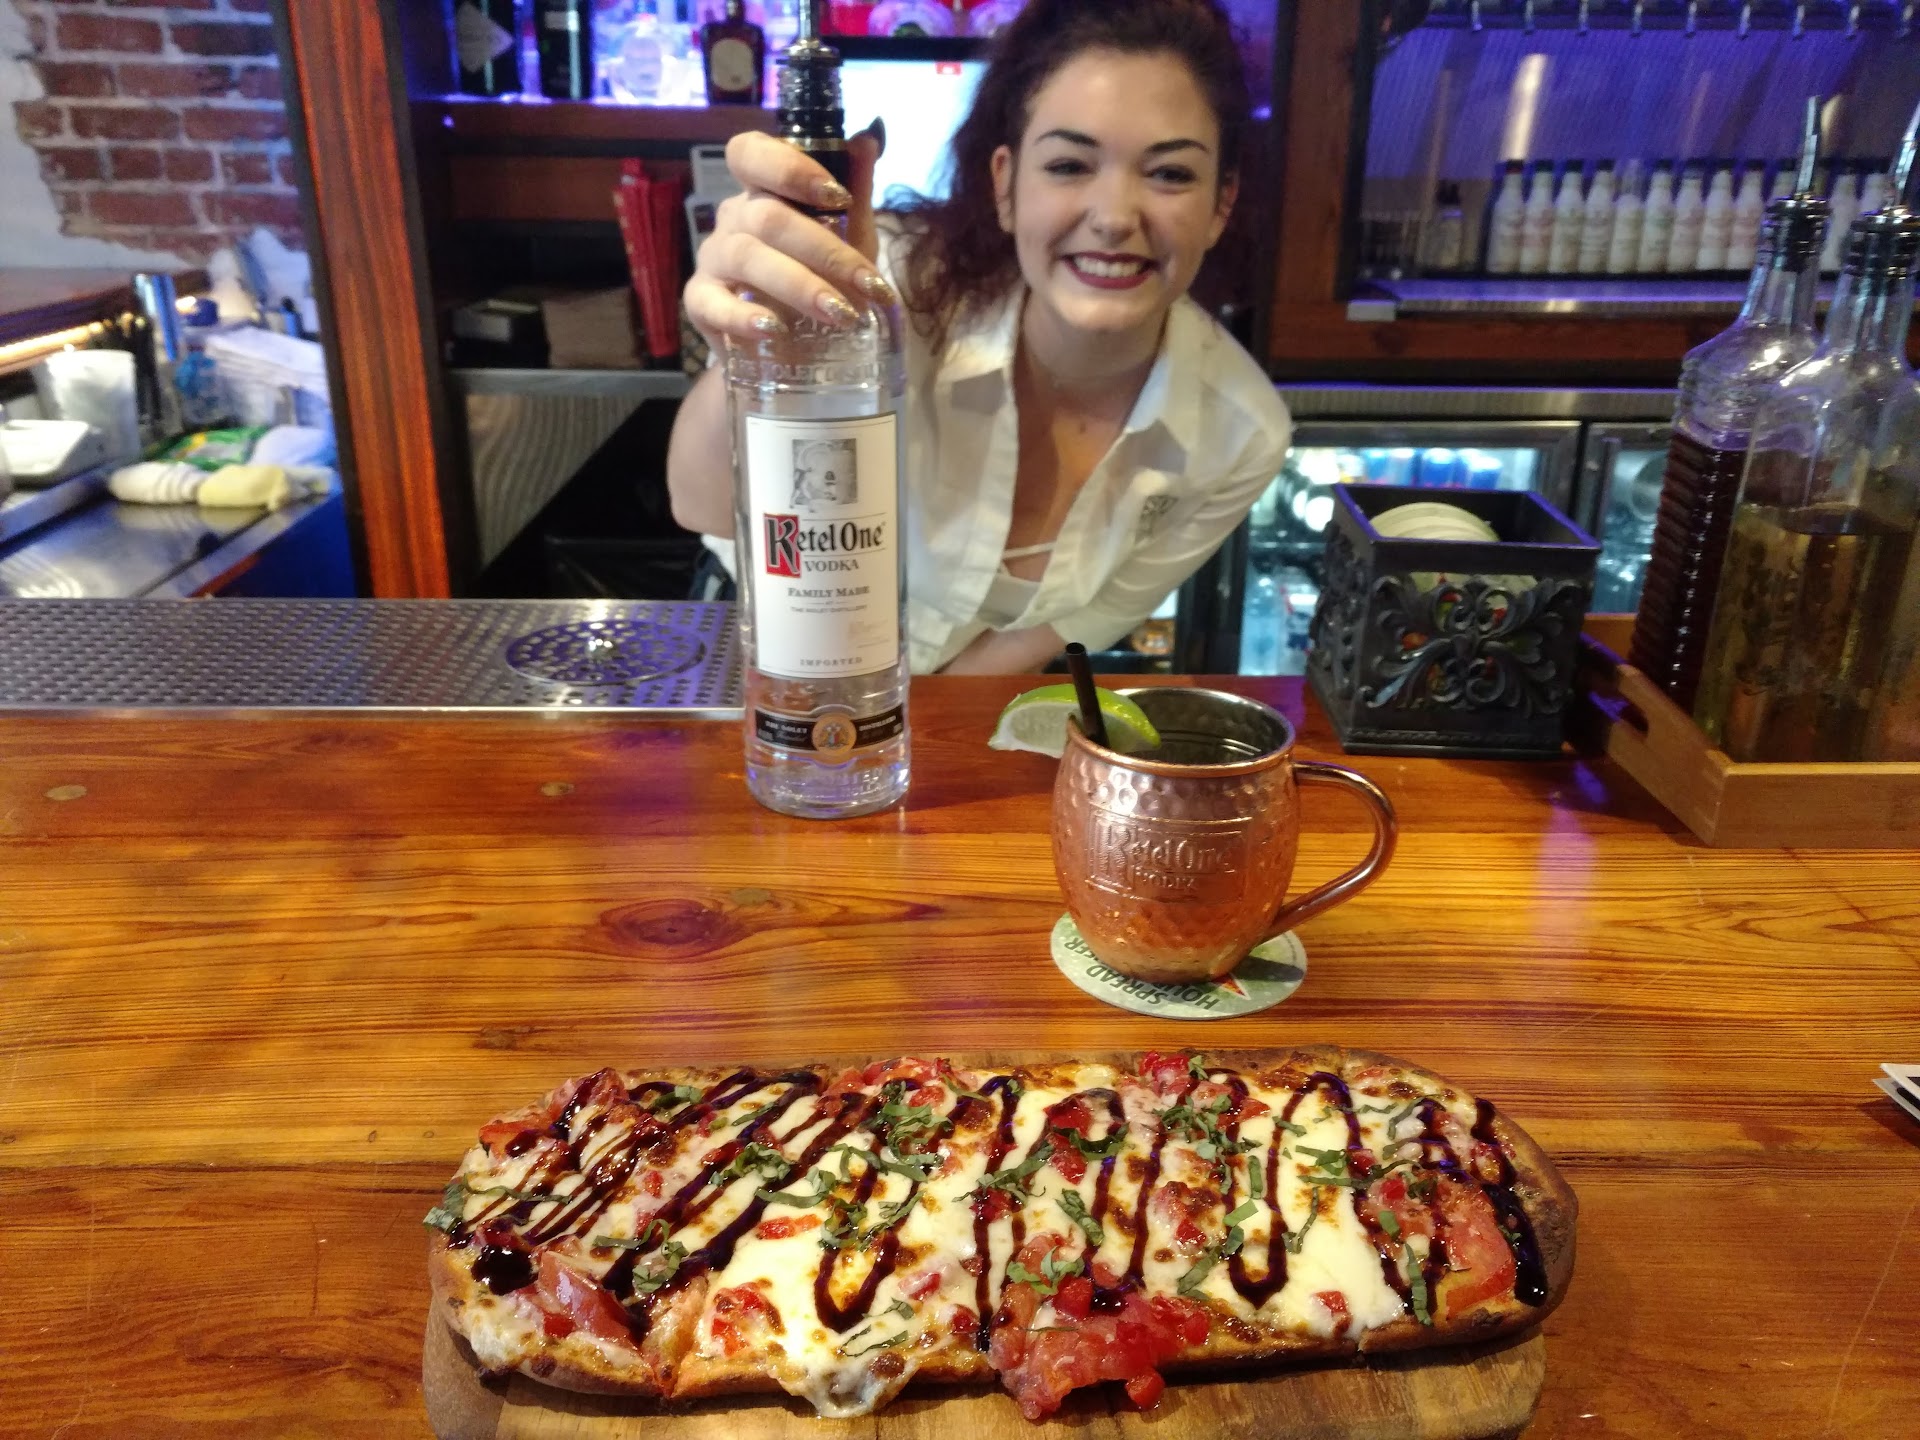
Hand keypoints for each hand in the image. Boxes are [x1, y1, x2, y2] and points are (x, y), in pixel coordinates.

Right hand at [683, 123, 892, 352]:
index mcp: (762, 192)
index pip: (750, 153)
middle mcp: (734, 219)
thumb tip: (867, 140)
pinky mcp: (701, 303)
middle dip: (825, 252)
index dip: (787, 167)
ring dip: (799, 286)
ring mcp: (713, 260)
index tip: (836, 195)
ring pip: (747, 257)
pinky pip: (713, 304)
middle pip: (768, 218)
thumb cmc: (821, 282)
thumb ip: (856, 193)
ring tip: (842, 314)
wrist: (796, 347)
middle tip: (868, 285)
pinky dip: (744, 317)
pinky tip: (774, 330)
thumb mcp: (851, 238)